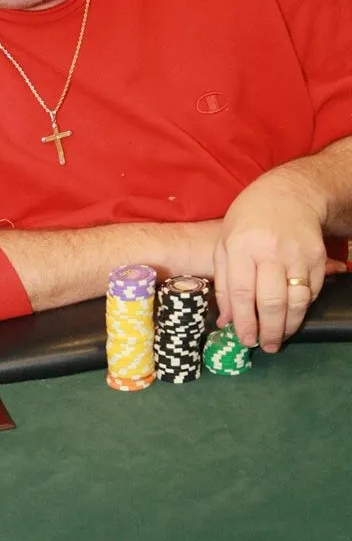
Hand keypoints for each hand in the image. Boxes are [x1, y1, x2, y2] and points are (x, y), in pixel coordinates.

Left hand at [214, 173, 340, 352]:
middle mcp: (270, 250)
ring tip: (279, 338)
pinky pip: (312, 292)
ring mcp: (298, 254)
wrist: (288, 194)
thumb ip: (223, 282)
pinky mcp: (318, 258)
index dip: (244, 322)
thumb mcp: (225, 243)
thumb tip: (226, 321)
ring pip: (297, 302)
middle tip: (265, 346)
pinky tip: (292, 314)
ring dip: (289, 327)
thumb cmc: (248, 220)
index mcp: (241, 245)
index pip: (242, 292)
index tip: (245, 340)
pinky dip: (302, 309)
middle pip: (272, 302)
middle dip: (269, 331)